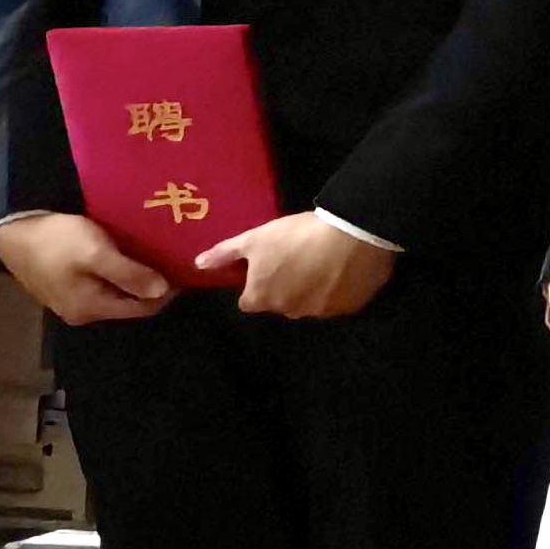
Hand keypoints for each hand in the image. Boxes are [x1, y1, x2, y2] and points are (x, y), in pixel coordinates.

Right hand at [0, 211, 173, 326]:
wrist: (9, 229)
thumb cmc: (55, 241)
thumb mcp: (96, 254)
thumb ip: (130, 275)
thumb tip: (163, 292)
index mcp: (90, 309)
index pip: (142, 309)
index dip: (166, 292)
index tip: (183, 269)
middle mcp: (81, 312)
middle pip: (128, 302)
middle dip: (151, 284)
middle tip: (170, 259)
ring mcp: (69, 300)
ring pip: (114, 292)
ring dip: (133, 276)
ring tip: (151, 254)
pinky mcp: (62, 285)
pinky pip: (98, 282)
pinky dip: (115, 271)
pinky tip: (123, 253)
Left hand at [203, 209, 395, 321]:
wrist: (351, 235)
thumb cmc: (295, 237)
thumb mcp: (254, 238)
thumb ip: (225, 254)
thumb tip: (198, 264)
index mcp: (262, 298)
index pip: (248, 301)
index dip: (255, 284)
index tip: (266, 267)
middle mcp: (288, 312)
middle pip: (280, 303)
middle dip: (285, 288)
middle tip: (296, 261)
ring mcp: (321, 313)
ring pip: (310, 304)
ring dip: (312, 291)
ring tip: (322, 264)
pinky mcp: (349, 308)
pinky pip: (337, 302)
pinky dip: (337, 291)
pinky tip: (342, 270)